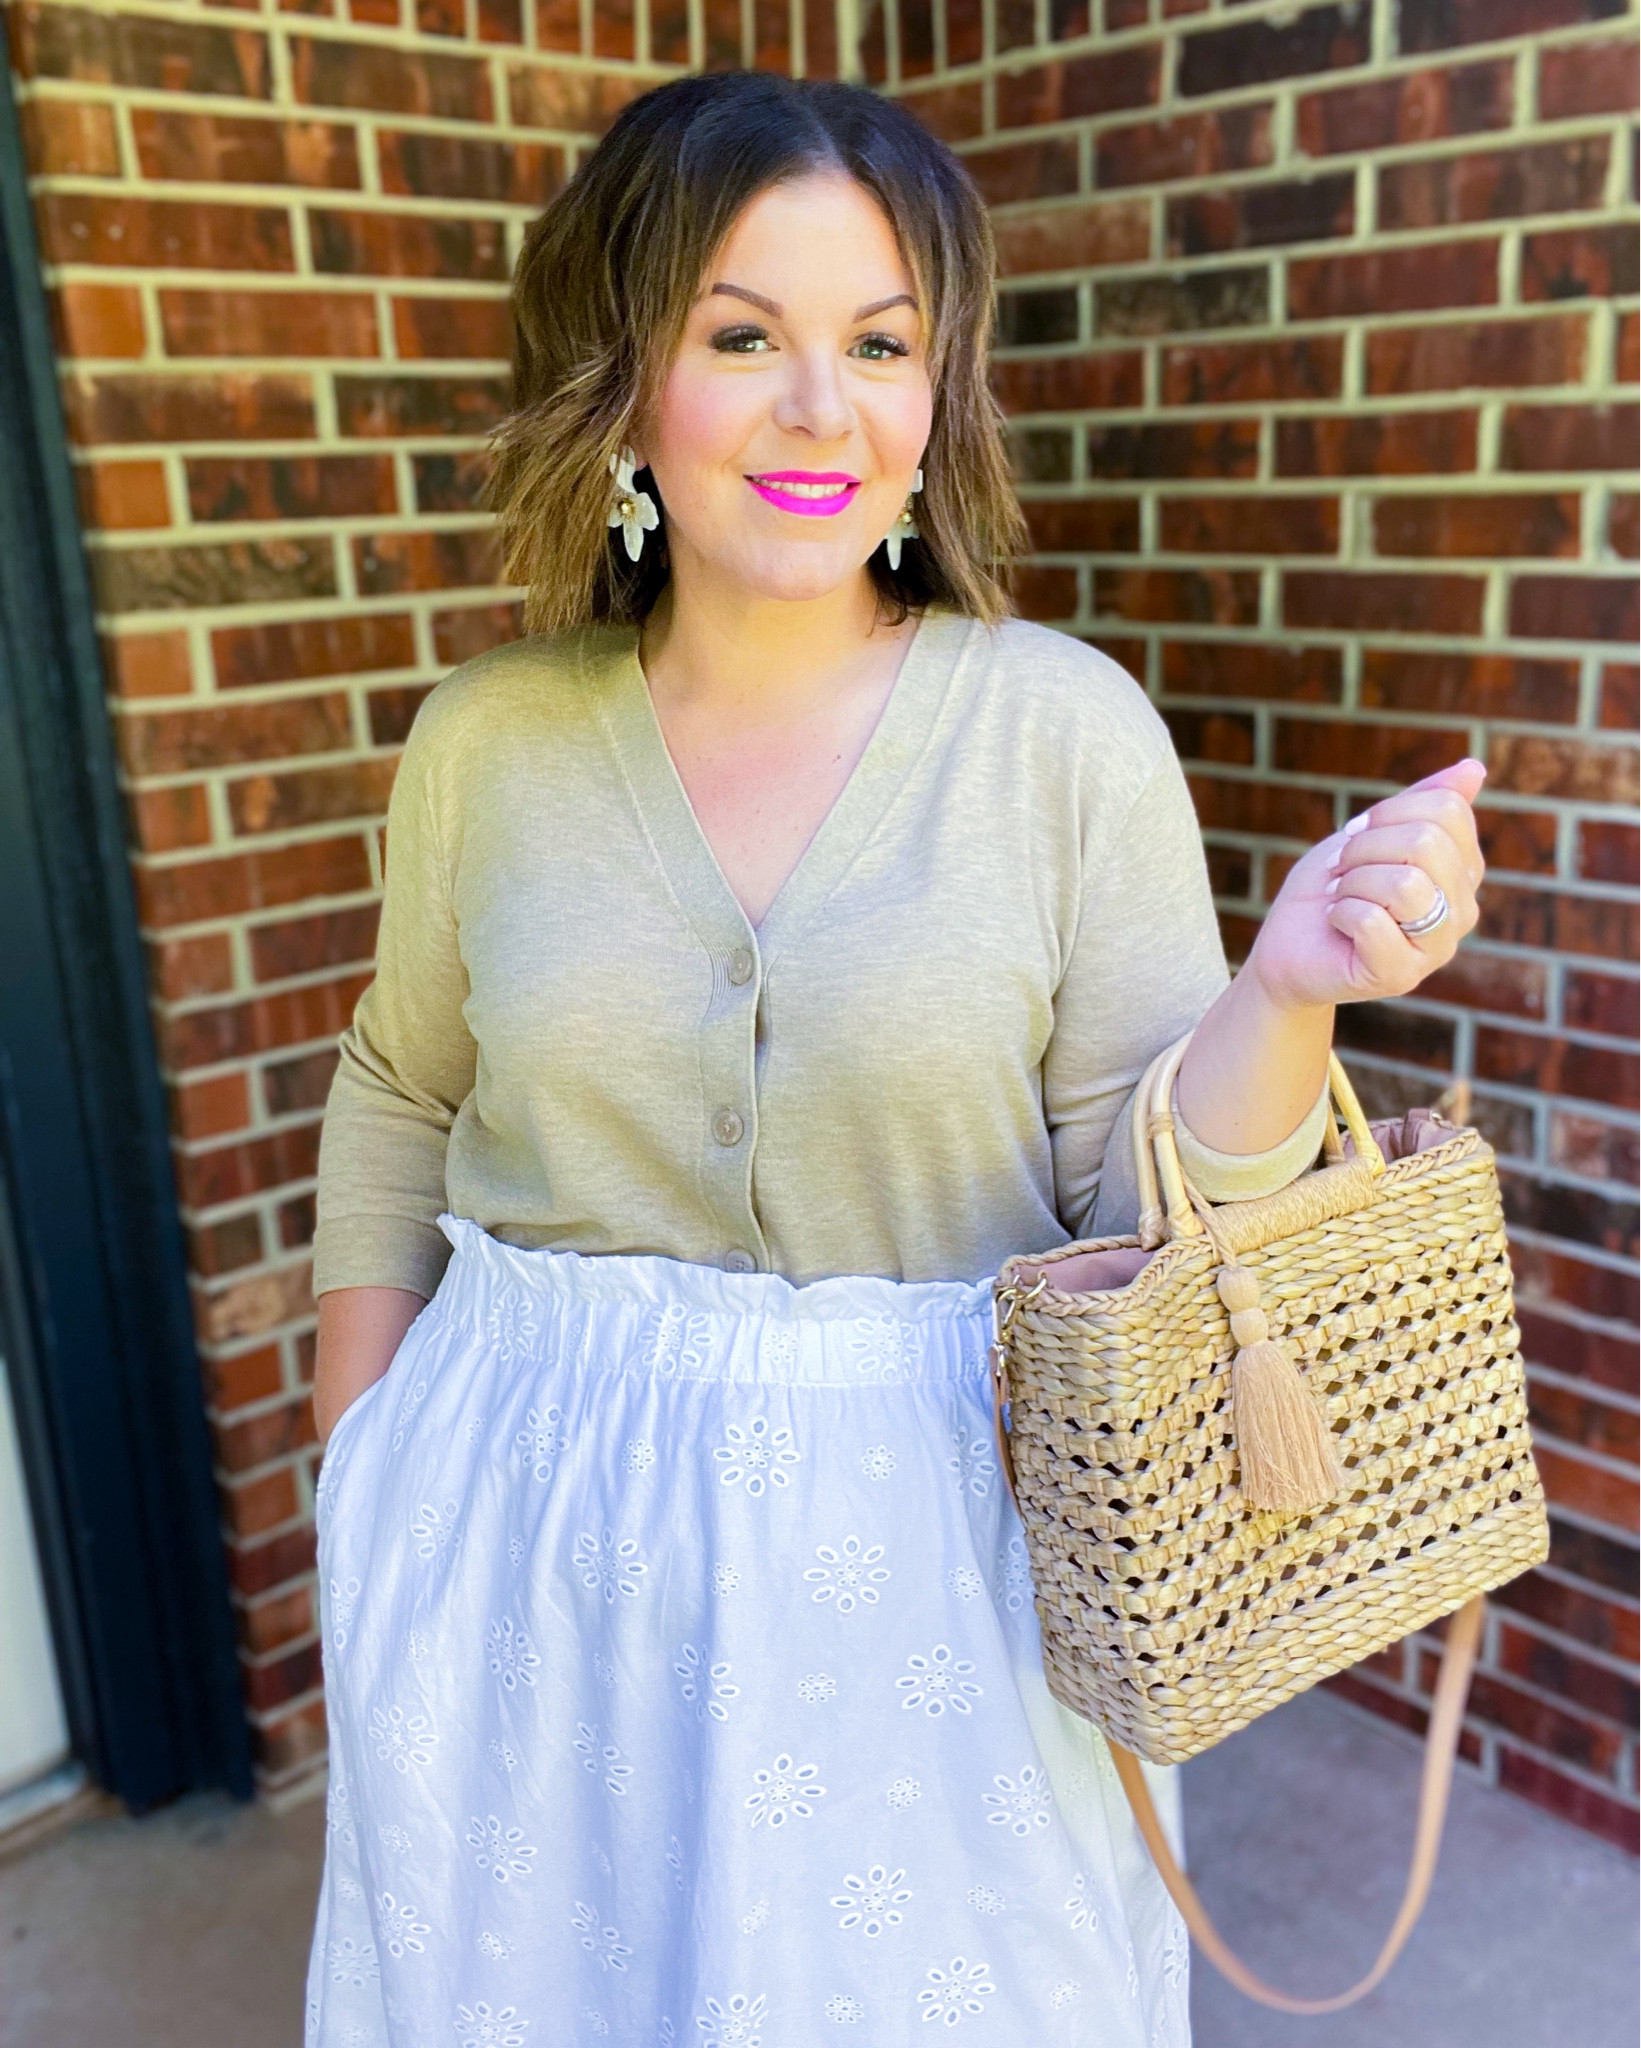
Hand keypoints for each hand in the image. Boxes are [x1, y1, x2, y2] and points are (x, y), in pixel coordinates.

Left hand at [1247, 759, 1484, 1012]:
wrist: (1288, 949)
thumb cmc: (1331, 889)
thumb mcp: (1371, 834)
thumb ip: (1423, 803)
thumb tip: (1474, 768)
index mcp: (1463, 870)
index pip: (1446, 808)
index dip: (1386, 814)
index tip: (1356, 838)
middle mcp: (1463, 910)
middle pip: (1427, 842)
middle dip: (1364, 848)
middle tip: (1343, 872)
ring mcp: (1438, 947)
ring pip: (1405, 883)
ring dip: (1353, 883)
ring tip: (1342, 899)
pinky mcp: (1401, 975)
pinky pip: (1371, 920)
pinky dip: (1340, 913)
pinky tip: (1338, 926)